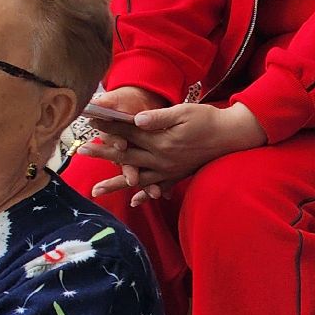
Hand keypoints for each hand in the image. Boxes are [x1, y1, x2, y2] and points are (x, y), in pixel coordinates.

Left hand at [84, 101, 265, 201]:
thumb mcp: (185, 112)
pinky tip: (134, 201)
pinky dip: (145, 195)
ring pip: (137, 178)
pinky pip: (158, 187)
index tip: (91, 122)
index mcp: (161, 141)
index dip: (109, 127)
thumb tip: (137, 120)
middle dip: (103, 154)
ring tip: (95, 190)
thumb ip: (160, 117)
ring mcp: (169, 170)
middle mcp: (162, 159)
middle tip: (81, 151)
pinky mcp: (177, 175)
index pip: (129, 133)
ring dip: (115, 183)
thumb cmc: (208, 119)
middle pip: (127, 157)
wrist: (233, 136)